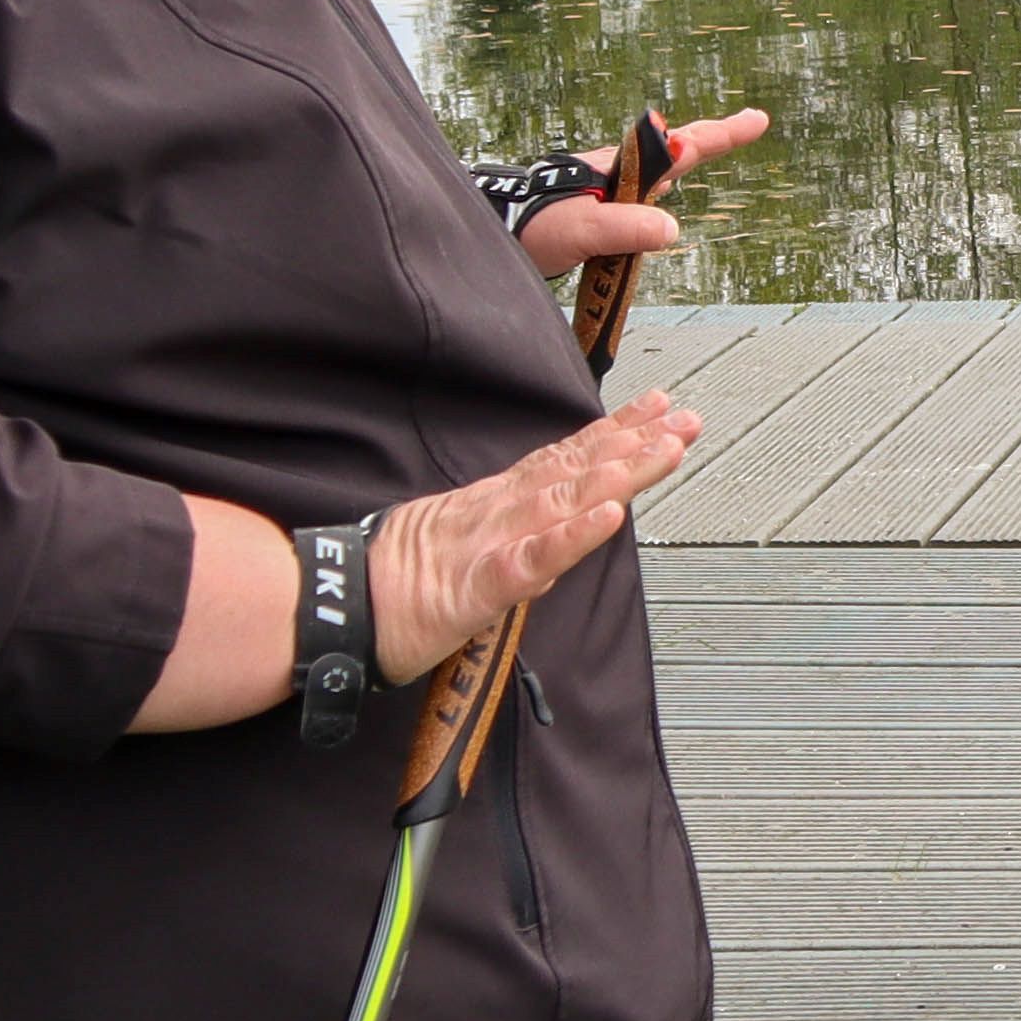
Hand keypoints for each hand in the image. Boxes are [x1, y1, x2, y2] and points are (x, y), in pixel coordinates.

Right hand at [367, 396, 703, 674]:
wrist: (333, 612)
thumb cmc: (391, 590)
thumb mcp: (459, 551)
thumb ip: (510, 543)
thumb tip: (551, 544)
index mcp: (494, 506)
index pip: (563, 461)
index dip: (613, 434)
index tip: (658, 408)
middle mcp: (499, 513)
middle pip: (577, 472)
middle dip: (637, 445)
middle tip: (688, 418)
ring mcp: (490, 545)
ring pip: (564, 503)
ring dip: (620, 475)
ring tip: (667, 449)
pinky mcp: (476, 586)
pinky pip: (530, 561)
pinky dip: (570, 538)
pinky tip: (608, 518)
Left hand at [516, 107, 768, 278]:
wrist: (492, 232)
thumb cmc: (532, 228)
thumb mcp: (581, 231)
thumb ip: (625, 228)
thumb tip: (672, 228)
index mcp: (621, 169)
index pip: (679, 147)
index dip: (720, 135)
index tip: (756, 120)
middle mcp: (618, 173)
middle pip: (675, 149)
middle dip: (712, 136)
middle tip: (750, 123)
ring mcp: (608, 188)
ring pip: (656, 167)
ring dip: (686, 153)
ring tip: (715, 142)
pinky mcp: (596, 206)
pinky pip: (639, 191)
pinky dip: (660, 182)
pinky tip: (660, 192)